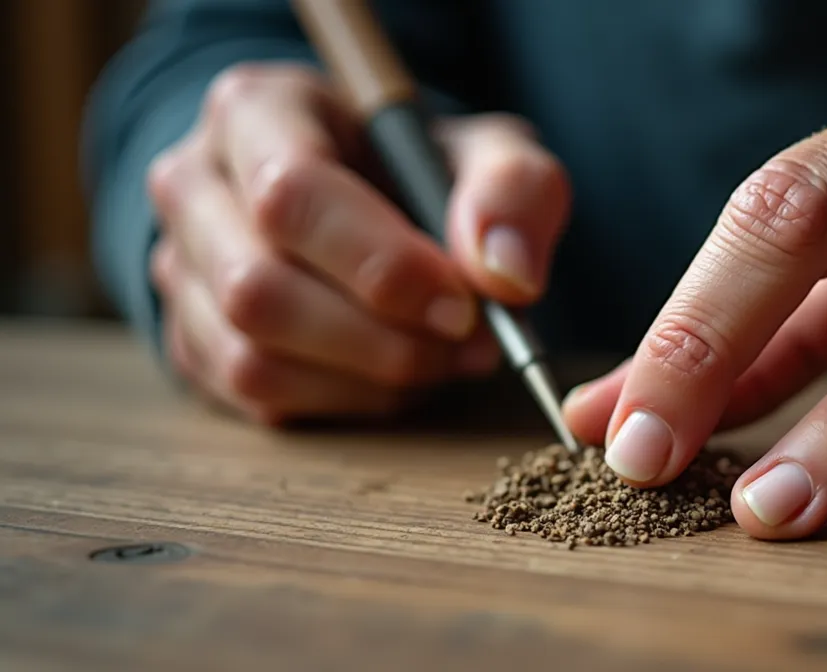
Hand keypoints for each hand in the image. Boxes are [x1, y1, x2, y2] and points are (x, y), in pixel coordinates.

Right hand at [147, 64, 569, 424]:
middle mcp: (194, 183)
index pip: (291, 195)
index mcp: (256, 109)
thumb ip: (514, 192)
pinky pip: (256, 398)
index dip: (381, 265)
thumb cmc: (426, 170)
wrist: (378, 199)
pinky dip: (345, 403)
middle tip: (468, 345)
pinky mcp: (192, 338)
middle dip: (380, 339)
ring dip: (367, 380)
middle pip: (257, 287)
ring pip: (250, 356)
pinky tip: (399, 378)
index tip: (463, 306)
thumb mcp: (490, 153)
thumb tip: (506, 276)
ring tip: (444, 361)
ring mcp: (180, 266)